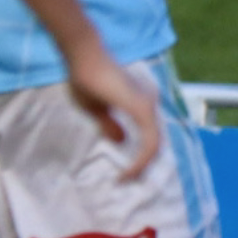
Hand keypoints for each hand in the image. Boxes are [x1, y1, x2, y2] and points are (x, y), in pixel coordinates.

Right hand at [64, 45, 161, 180]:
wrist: (82, 55)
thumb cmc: (85, 77)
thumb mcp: (96, 109)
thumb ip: (110, 124)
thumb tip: (121, 141)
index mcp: (140, 102)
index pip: (150, 135)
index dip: (140, 157)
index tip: (123, 173)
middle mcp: (149, 103)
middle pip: (155, 142)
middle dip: (143, 166)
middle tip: (127, 181)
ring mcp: (148, 105)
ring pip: (154, 146)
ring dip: (142, 166)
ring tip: (127, 179)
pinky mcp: (142, 109)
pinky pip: (149, 143)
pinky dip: (141, 160)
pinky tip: (128, 171)